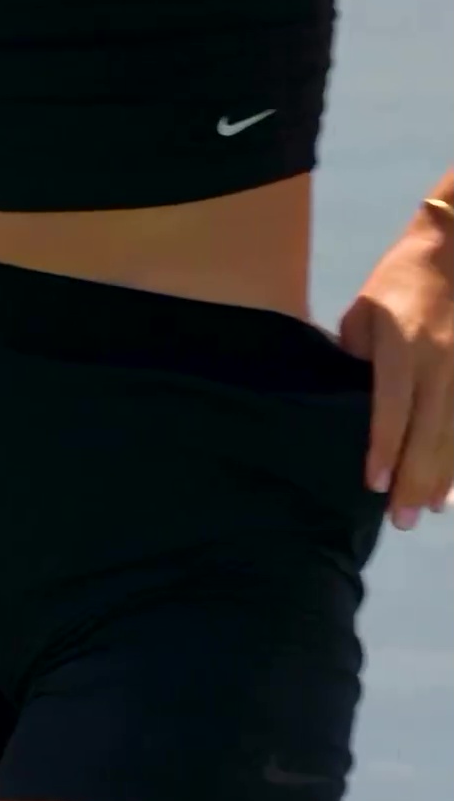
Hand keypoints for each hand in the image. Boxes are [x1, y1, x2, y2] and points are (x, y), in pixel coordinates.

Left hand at [339, 203, 453, 528]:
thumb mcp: (363, 310)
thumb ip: (358, 357)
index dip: (384, 450)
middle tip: (403, 520)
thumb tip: (356, 403)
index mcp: (401, 345)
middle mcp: (439, 360)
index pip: (392, 408)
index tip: (376, 486)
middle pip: (429, 431)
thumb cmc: (400, 280)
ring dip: (444, 475)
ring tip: (430, 508)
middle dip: (416, 479)